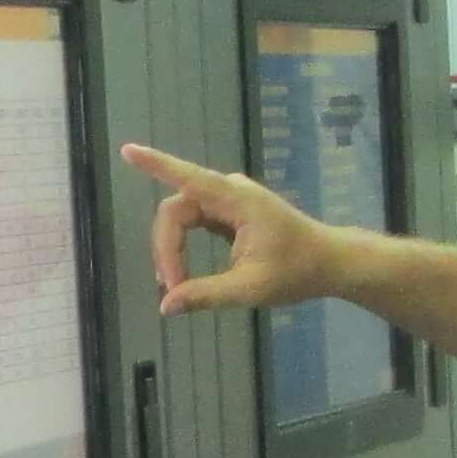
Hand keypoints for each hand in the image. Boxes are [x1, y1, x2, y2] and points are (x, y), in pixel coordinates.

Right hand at [121, 140, 334, 314]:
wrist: (328, 262)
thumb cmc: (296, 271)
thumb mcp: (250, 288)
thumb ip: (206, 295)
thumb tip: (166, 306)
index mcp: (238, 200)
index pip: (189, 178)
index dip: (156, 164)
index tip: (128, 151)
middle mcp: (229, 191)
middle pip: (177, 209)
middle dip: (167, 248)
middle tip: (171, 290)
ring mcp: (229, 200)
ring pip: (182, 216)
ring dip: (172, 248)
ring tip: (175, 285)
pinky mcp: (228, 212)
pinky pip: (193, 221)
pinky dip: (182, 245)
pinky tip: (179, 271)